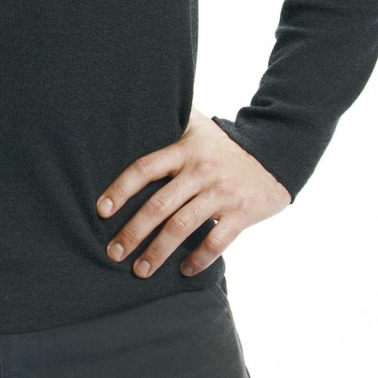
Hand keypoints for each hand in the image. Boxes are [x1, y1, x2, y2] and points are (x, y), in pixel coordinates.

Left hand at [95, 107, 290, 278]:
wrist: (275, 154)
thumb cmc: (226, 144)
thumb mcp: (198, 125)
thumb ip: (171, 119)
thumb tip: (138, 106)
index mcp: (185, 150)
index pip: (145, 168)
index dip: (121, 189)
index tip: (102, 211)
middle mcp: (200, 171)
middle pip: (159, 205)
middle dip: (133, 232)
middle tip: (113, 252)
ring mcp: (221, 193)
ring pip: (183, 227)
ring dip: (158, 252)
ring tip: (140, 271)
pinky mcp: (241, 213)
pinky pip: (216, 241)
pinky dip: (198, 259)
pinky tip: (184, 271)